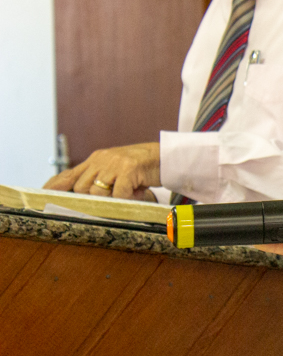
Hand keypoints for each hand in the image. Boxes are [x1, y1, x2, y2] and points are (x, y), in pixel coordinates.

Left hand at [43, 142, 160, 199]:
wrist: (166, 156)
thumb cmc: (143, 166)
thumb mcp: (117, 170)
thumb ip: (102, 181)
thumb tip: (90, 197)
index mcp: (96, 159)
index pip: (69, 174)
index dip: (55, 186)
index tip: (43, 195)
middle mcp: (101, 159)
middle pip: (83, 187)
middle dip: (95, 198)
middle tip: (114, 199)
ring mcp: (114, 164)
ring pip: (98, 191)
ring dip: (114, 198)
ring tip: (130, 193)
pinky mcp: (129, 169)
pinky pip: (119, 194)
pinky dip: (128, 198)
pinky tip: (138, 192)